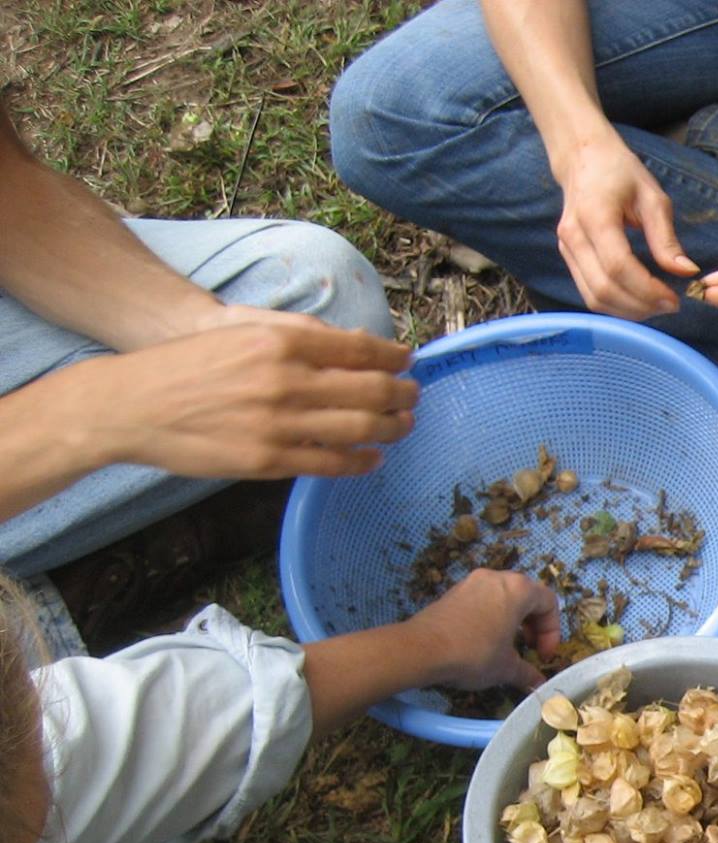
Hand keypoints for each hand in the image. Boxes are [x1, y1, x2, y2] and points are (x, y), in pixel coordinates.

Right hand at [94, 313, 415, 477]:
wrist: (132, 404)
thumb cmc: (189, 364)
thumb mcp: (243, 331)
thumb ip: (299, 337)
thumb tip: (354, 344)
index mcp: (280, 340)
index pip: (359, 348)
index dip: (393, 356)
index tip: (407, 360)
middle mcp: (285, 380)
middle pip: (371, 389)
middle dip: (402, 393)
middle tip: (414, 395)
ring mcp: (279, 423)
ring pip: (360, 428)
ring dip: (392, 427)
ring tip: (403, 424)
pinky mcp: (269, 460)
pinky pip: (333, 464)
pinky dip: (363, 461)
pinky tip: (374, 457)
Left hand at [408, 569, 561, 690]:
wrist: (421, 650)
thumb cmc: (474, 653)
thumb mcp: (506, 668)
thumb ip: (527, 673)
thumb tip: (539, 684)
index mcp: (518, 589)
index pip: (549, 602)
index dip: (552, 631)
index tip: (542, 655)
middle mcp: (496, 578)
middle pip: (527, 596)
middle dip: (533, 625)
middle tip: (528, 648)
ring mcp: (472, 582)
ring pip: (503, 597)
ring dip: (512, 621)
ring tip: (506, 646)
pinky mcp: (453, 592)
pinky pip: (482, 600)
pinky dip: (491, 617)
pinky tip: (482, 641)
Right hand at [553, 133, 696, 318]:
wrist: (582, 158)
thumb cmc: (620, 172)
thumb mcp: (652, 197)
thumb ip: (666, 238)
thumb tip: (686, 272)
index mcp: (595, 216)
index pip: (618, 267)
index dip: (647, 290)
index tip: (674, 299)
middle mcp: (574, 236)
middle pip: (604, 289)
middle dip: (641, 306)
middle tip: (671, 306)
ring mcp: (566, 249)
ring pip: (594, 298)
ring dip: (628, 311)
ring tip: (657, 306)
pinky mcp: (568, 258)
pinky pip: (589, 293)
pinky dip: (616, 305)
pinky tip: (639, 300)